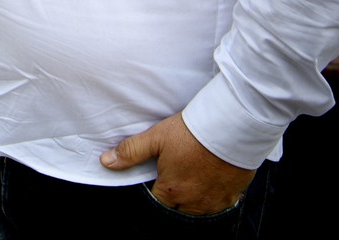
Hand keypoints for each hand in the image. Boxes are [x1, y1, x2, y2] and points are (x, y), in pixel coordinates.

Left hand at [100, 113, 256, 214]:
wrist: (231, 127)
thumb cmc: (192, 132)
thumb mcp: (156, 138)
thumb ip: (131, 151)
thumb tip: (106, 162)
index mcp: (171, 191)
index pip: (155, 201)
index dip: (154, 189)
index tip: (158, 175)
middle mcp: (192, 203)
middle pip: (177, 209)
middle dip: (173, 197)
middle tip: (176, 175)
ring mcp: (214, 202)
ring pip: (198, 210)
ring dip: (193, 199)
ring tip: (193, 178)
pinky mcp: (232, 196)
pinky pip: (219, 205)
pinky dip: (213, 197)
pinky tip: (211, 181)